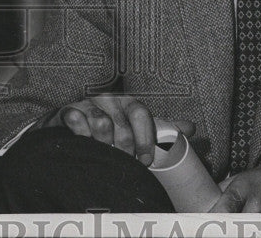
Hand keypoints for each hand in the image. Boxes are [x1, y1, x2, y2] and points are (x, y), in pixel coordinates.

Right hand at [42, 94, 194, 167]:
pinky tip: (84, 141)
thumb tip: (192, 127)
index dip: (145, 138)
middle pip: (121, 124)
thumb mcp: (138, 127)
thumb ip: (163, 127)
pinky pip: (75, 118)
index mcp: (128, 103)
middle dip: (124, 149)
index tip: (146, 160)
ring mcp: (87, 103)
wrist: (75, 126)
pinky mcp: (68, 111)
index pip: (140, 113)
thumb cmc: (112, 128)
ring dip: (103, 144)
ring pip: (100, 123)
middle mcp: (109, 100)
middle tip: (123, 161)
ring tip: (104, 153)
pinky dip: (80, 133)